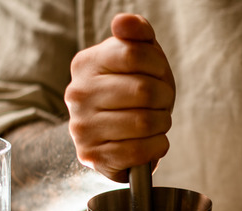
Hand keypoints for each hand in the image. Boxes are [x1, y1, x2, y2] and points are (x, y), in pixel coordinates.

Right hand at [64, 13, 175, 182]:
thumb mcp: (137, 57)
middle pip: (143, 91)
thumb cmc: (130, 90)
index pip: (133, 54)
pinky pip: (139, 151)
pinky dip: (157, 146)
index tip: (159, 75)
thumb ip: (136, 33)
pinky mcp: (92, 157)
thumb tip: (122, 23)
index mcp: (86, 64)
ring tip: (155, 122)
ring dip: (162, 124)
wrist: (110, 138)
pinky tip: (152, 142)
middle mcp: (77, 95)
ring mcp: (82, 128)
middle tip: (161, 103)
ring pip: (144, 123)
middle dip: (164, 98)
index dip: (158, 66)